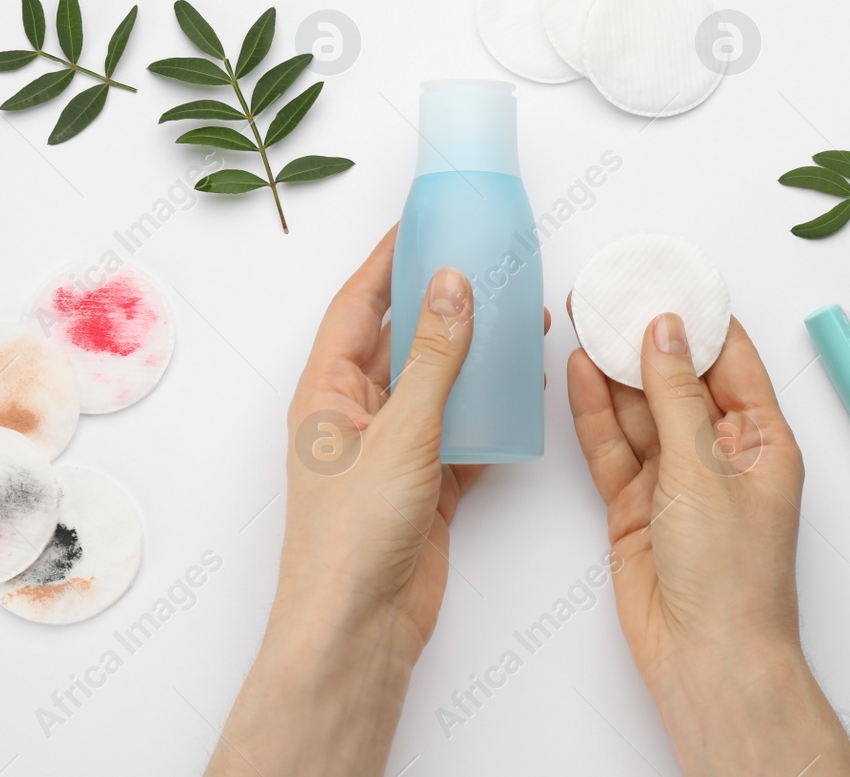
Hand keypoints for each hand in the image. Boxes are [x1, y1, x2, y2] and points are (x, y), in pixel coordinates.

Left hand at [207, 226, 547, 776]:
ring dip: (473, 356)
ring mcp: (391, 452)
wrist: (360, 630)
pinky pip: (461, 432)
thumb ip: (434, 359)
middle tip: (483, 262)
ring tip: (518, 319)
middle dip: (440, 302)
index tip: (423, 220)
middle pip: (401, 340)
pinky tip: (523, 390)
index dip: (388, 260)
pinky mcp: (425, 486)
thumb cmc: (354, 538)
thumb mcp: (400, 433)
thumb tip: (451, 284)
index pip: (359, 306)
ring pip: (437, 386)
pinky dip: (490, 411)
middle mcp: (355, 416)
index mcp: (326, 393)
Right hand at [567, 307, 849, 776]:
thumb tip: (666, 333)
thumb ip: (677, 397)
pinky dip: (595, 412)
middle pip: (678, 380)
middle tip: (612, 293)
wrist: (706, 659)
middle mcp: (719, 456)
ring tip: (587, 318)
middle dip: (646, 338)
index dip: (699, 318)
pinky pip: (612, 447)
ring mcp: (674, 481)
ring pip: (639, 411)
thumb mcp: (705, 471)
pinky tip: (580, 373)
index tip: (668, 277)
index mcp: (762, 441)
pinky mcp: (634, 507)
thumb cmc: (733, 577)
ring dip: (614, 369)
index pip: (731, 360)